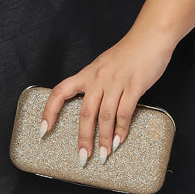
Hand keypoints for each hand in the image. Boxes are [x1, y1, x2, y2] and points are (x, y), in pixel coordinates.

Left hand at [41, 28, 176, 166]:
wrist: (151, 36)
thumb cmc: (129, 51)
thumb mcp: (104, 65)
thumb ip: (97, 83)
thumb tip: (94, 108)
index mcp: (87, 73)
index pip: (60, 92)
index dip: (49, 111)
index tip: (44, 129)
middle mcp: (98, 78)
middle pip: (85, 113)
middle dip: (83, 138)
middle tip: (82, 157)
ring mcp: (116, 82)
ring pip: (105, 116)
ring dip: (103, 139)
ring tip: (103, 155)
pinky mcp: (134, 86)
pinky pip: (125, 112)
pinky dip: (121, 129)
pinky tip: (119, 140)